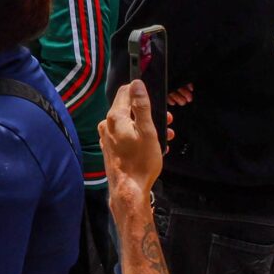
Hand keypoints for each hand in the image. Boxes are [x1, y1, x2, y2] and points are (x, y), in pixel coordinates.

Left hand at [98, 81, 166, 211]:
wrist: (129, 189)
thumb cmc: (141, 162)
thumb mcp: (148, 131)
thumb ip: (142, 106)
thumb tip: (137, 85)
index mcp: (114, 118)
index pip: (125, 92)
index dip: (140, 92)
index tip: (154, 99)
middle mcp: (107, 125)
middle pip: (127, 108)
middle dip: (147, 112)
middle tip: (166, 120)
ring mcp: (107, 137)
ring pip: (128, 123)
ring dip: (146, 126)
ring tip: (164, 135)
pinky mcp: (110, 148)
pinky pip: (125, 136)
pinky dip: (138, 136)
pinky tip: (152, 145)